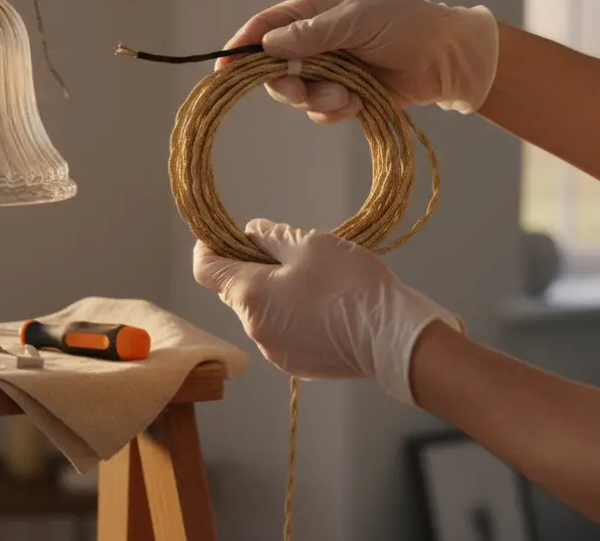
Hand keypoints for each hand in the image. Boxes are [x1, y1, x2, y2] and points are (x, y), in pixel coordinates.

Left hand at [192, 218, 462, 404]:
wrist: (393, 337)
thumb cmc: (350, 284)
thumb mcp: (310, 244)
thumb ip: (272, 236)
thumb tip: (250, 233)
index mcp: (249, 295)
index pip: (206, 270)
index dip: (208, 247)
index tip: (221, 235)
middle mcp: (253, 328)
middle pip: (235, 291)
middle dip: (251, 269)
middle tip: (284, 251)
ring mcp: (274, 351)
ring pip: (261, 314)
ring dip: (274, 295)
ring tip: (314, 280)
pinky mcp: (297, 365)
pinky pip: (282, 333)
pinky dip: (292, 317)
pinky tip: (324, 308)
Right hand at [217, 0, 499, 121]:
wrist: (448, 59)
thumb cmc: (405, 26)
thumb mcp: (356, 21)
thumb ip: (310, 34)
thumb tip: (266, 46)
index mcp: (311, 13)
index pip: (263, 28)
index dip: (240, 48)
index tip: (223, 70)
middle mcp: (314, 42)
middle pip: (273, 70)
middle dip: (286, 85)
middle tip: (299, 91)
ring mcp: (328, 69)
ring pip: (297, 95)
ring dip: (319, 99)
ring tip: (347, 94)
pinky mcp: (344, 94)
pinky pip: (321, 112)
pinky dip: (336, 111)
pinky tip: (359, 101)